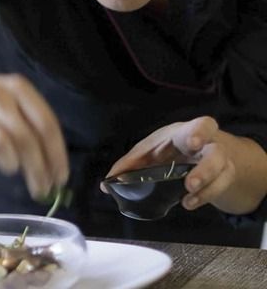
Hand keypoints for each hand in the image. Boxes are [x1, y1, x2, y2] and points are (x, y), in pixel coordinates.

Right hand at [0, 74, 68, 198]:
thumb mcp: (15, 105)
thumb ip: (36, 132)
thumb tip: (55, 173)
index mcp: (18, 88)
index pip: (46, 124)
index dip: (56, 155)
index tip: (60, 178)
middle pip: (26, 140)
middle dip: (38, 170)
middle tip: (42, 189)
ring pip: (1, 147)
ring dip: (10, 165)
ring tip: (9, 166)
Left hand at [102, 116, 238, 211]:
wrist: (200, 154)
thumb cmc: (169, 148)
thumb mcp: (149, 151)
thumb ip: (129, 165)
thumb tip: (105, 184)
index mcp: (187, 133)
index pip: (202, 126)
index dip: (199, 133)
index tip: (192, 143)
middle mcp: (208, 147)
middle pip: (217, 153)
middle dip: (207, 168)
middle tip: (190, 183)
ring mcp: (219, 165)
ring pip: (223, 174)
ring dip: (207, 188)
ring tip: (187, 198)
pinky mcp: (222, 180)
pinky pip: (220, 189)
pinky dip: (205, 197)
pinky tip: (188, 203)